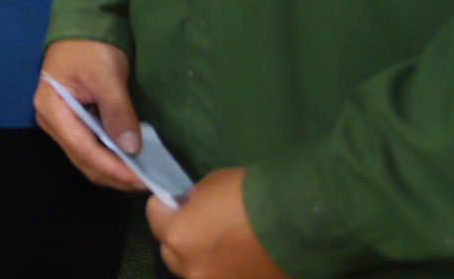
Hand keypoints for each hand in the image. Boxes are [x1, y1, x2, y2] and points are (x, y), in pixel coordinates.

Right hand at [36, 40, 146, 191]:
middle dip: (114, 174)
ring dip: (113, 171)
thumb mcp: (106, 75)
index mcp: (52, 108)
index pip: (82, 148)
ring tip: (142, 175)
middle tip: (147, 182)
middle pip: (83, 160)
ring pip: (87, 159)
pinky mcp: (73, 124)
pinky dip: (111, 160)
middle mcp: (51, 122)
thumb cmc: (90, 48)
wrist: (82, 27)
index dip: (111, 167)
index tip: (140, 178)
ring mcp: (61, 124)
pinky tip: (130, 162)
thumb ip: (117, 111)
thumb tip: (131, 148)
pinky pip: (91, 150)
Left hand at [147, 168, 287, 278]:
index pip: (154, 215)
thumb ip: (192, 201)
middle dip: (180, 236)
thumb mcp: (211, 184)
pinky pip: (221, 278)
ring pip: (194, 270)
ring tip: (225, 247)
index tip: (182, 202)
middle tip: (202, 225)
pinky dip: (226, 270)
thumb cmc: (252, 195)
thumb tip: (189, 207)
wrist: (299, 220)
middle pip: (170, 250)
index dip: (167, 206)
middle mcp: (191, 267)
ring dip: (202, 258)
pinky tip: (242, 259)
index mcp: (178, 236)